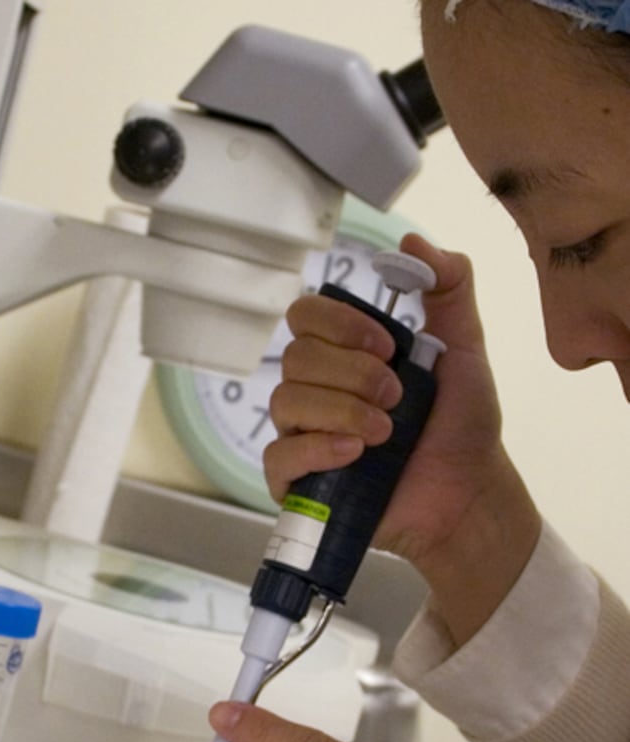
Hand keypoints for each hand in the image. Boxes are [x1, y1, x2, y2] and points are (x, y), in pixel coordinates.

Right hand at [266, 235, 540, 642]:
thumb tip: (409, 242)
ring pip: (285, 402)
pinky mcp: (295, 482)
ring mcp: (300, 435)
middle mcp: (314, 390)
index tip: (388, 346)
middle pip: (295, 357)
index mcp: (342, 355)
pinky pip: (278, 455)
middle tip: (398, 395)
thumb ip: (449, 288)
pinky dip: (315, 449)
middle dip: (351, 373)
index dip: (339, 324)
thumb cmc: (461, 424)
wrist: (468, 493)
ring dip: (341, 410)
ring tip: (386, 432)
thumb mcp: (464, 347)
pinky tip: (353, 453)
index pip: (304, 316)